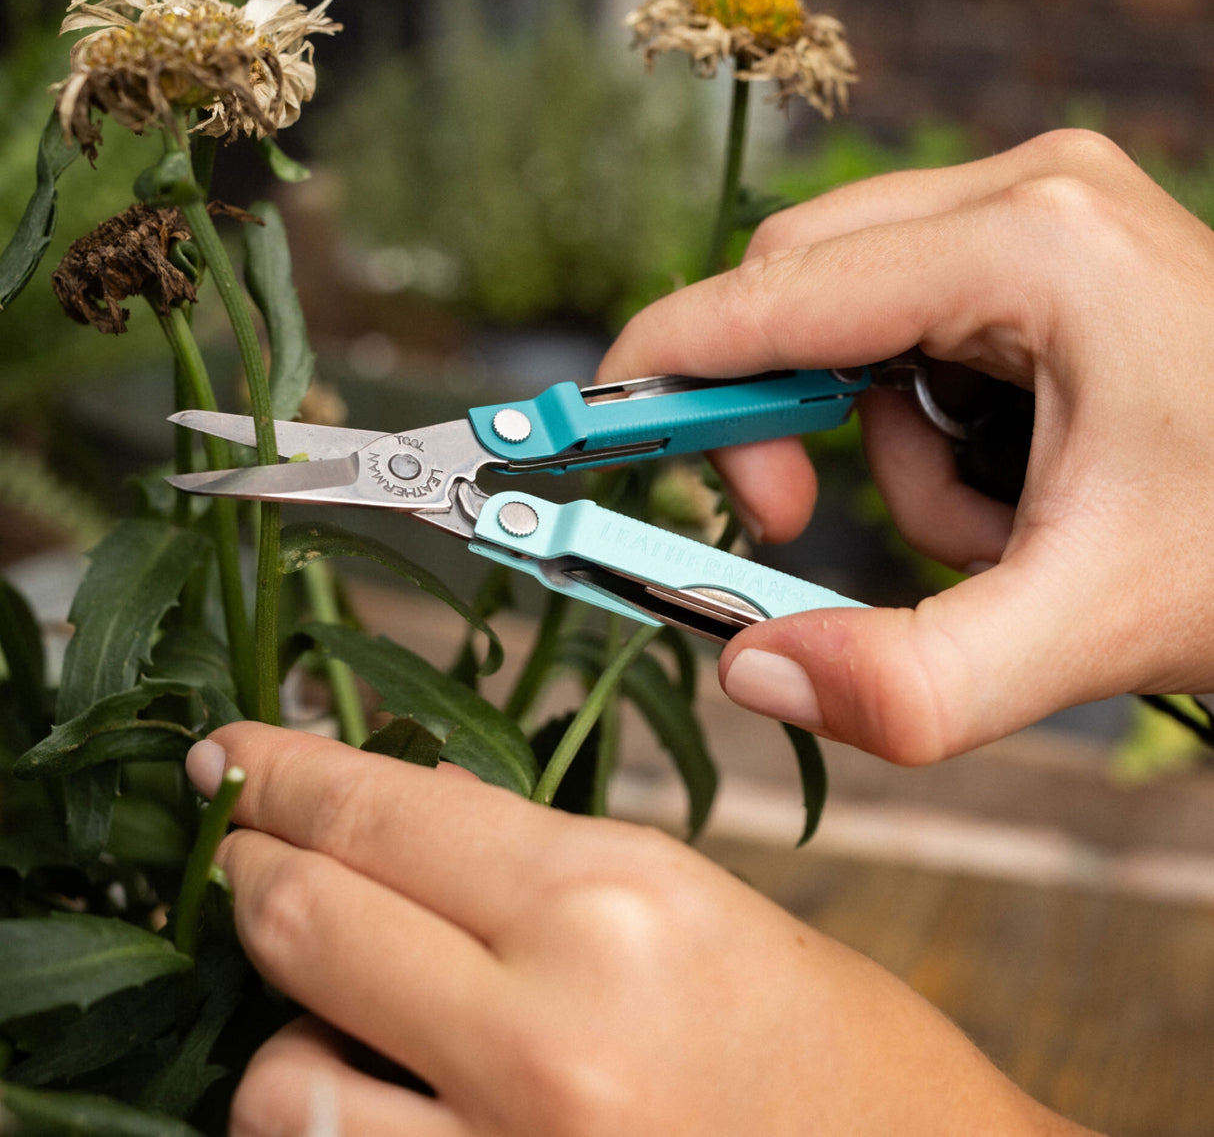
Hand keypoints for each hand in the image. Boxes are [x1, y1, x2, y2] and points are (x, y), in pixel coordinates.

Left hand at [190, 723, 1091, 1136]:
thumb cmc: (834, 1054)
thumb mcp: (691, 910)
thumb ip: (532, 866)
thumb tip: (403, 819)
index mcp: (614, 902)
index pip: (388, 811)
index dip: (287, 772)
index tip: (230, 754)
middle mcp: (548, 1031)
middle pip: (310, 920)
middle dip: (249, 865)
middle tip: (232, 841)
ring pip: (280, 1084)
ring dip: (283, 1029)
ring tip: (333, 1011)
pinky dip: (325, 1128)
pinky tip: (366, 1100)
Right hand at [599, 129, 1213, 762]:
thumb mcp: (1091, 625)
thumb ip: (915, 680)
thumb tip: (751, 670)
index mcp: (1029, 247)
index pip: (773, 295)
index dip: (662, 367)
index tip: (589, 427)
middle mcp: (1024, 194)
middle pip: (793, 292)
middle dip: (776, 424)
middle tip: (793, 526)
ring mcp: (1034, 211)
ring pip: (844, 320)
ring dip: (872, 447)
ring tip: (987, 527)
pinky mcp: (1036, 248)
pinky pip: (903, 332)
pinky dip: (916, 428)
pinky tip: (1009, 482)